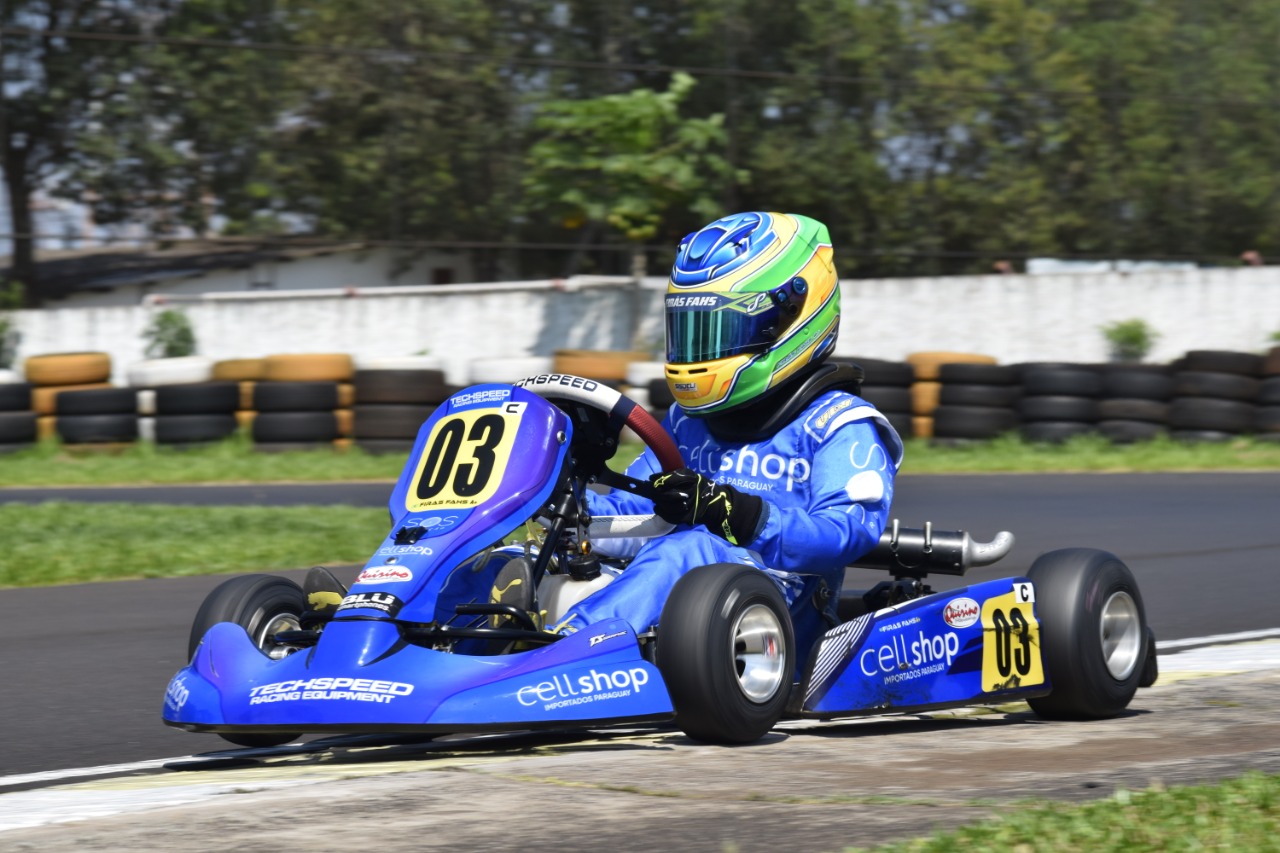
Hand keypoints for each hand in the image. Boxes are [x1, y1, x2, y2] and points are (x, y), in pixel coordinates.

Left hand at [649, 468, 764, 546]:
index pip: (671, 478)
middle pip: (666, 493)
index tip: (652, 479)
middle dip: (656, 492)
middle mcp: (690, 491)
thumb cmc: (701, 487)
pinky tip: (658, 508)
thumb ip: (676, 476)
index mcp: (692, 479)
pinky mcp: (687, 517)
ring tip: (655, 500)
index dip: (659, 480)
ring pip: (667, 505)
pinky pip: (670, 516)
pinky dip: (662, 512)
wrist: (716, 504)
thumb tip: (653, 478)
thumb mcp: (692, 477)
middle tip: (652, 490)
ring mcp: (689, 505)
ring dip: (658, 502)